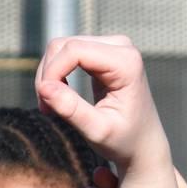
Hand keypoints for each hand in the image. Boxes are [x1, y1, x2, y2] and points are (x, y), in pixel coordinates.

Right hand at [35, 36, 171, 174]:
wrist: (142, 142)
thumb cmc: (125, 139)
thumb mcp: (97, 131)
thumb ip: (71, 109)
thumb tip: (44, 88)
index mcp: (126, 62)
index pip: (74, 50)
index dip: (52, 73)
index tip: (46, 104)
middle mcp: (120, 46)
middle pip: (64, 45)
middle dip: (48, 75)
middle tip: (47, 108)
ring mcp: (111, 46)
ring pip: (61, 47)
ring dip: (49, 76)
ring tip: (52, 106)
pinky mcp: (101, 51)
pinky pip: (66, 53)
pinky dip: (56, 74)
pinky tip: (60, 96)